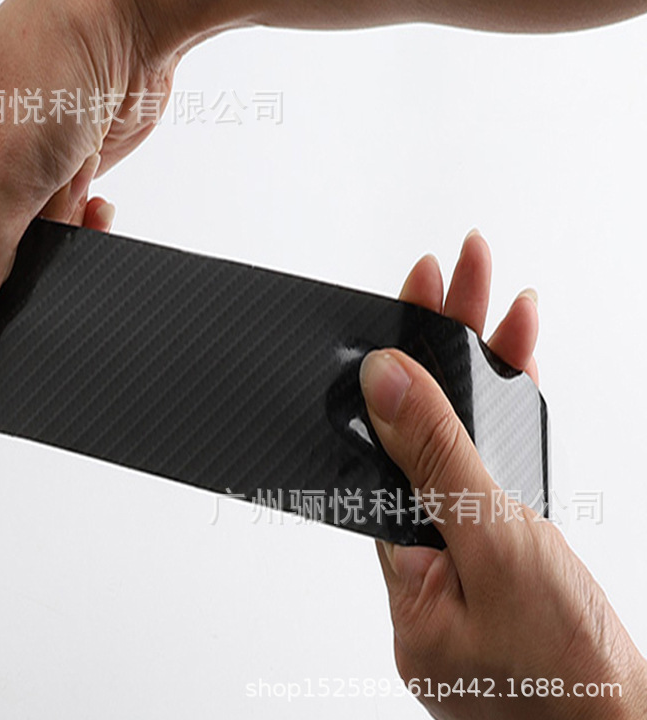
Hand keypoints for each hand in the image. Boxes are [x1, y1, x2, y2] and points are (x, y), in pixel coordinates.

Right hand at [0, 0, 180, 383]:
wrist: (137, 7)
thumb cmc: (60, 54)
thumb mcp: (11, 165)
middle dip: (17, 278)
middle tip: (41, 313)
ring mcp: (37, 160)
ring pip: (40, 240)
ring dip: (62, 250)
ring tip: (79, 235)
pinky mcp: (79, 162)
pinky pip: (77, 221)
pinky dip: (91, 228)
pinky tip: (100, 213)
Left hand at [360, 231, 646, 719]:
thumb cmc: (552, 672)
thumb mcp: (491, 550)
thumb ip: (436, 461)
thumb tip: (385, 380)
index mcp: (393, 542)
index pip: (384, 424)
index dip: (403, 347)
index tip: (418, 286)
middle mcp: (417, 529)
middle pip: (421, 412)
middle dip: (443, 332)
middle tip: (462, 265)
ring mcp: (458, 526)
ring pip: (460, 424)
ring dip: (478, 356)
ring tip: (495, 294)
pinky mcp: (495, 529)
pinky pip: (493, 453)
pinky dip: (507, 403)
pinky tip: (514, 356)